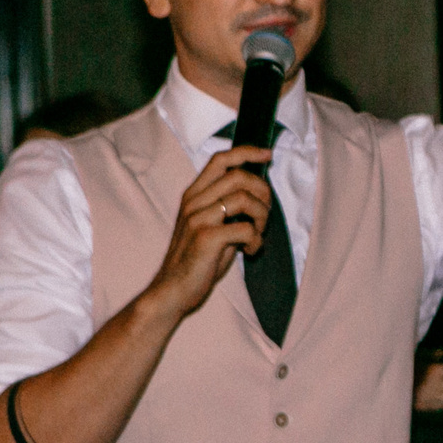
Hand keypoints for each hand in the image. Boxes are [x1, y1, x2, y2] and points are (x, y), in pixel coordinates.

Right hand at [144, 148, 271, 320]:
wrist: (173, 289)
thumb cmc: (197, 260)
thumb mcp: (210, 225)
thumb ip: (228, 207)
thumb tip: (259, 193)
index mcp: (194, 195)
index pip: (220, 160)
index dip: (247, 152)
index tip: (268, 155)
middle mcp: (194, 202)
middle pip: (239, 176)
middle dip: (263, 193)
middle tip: (264, 216)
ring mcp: (198, 218)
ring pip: (244, 199)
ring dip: (261, 217)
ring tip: (256, 235)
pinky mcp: (206, 237)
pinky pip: (246, 228)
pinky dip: (256, 241)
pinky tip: (250, 251)